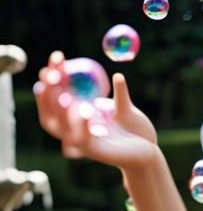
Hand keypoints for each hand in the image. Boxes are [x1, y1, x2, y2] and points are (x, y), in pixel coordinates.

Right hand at [35, 52, 157, 170]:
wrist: (145, 152)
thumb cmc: (132, 131)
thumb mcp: (123, 109)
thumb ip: (117, 95)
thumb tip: (115, 75)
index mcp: (76, 119)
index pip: (55, 97)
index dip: (52, 79)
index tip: (57, 58)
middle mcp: (72, 131)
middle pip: (51, 111)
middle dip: (49, 91)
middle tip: (53, 72)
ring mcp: (81, 143)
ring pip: (61, 127)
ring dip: (59, 108)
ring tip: (63, 90)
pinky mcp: (94, 153)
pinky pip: (83, 139)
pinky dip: (81, 125)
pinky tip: (86, 110)